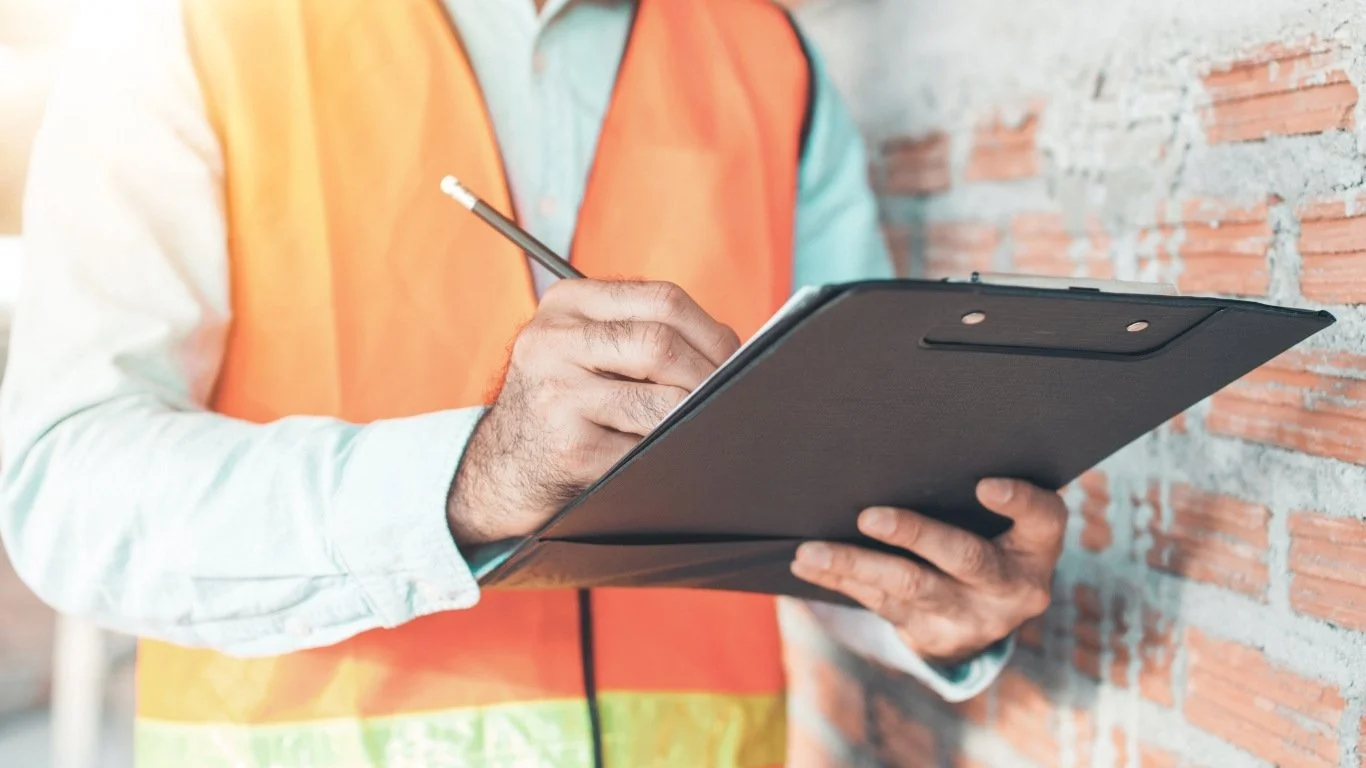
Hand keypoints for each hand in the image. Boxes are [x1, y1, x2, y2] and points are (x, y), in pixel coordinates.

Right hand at [448, 279, 739, 546]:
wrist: (503, 466)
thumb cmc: (565, 403)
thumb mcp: (585, 349)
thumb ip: (643, 333)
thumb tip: (736, 353)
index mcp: (565, 304)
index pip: (661, 299)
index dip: (712, 332)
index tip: (735, 359)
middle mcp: (551, 341)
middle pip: (661, 344)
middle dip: (709, 376)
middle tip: (729, 398)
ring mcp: (556, 394)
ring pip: (660, 402)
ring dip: (692, 418)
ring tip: (700, 425)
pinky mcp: (567, 446)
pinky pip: (645, 449)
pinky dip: (668, 453)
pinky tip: (667, 454)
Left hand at [790, 478, 1065, 665]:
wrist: (983, 618)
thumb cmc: (989, 537)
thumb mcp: (1003, 521)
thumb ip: (972, 487)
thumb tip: (905, 436)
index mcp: (1036, 547)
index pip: (1043, 519)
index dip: (1019, 502)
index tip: (986, 485)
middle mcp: (1011, 587)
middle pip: (965, 558)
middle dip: (915, 535)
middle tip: (870, 516)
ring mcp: (971, 616)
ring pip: (910, 587)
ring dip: (855, 564)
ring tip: (812, 550)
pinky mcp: (931, 635)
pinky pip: (880, 604)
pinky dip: (840, 581)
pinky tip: (808, 565)